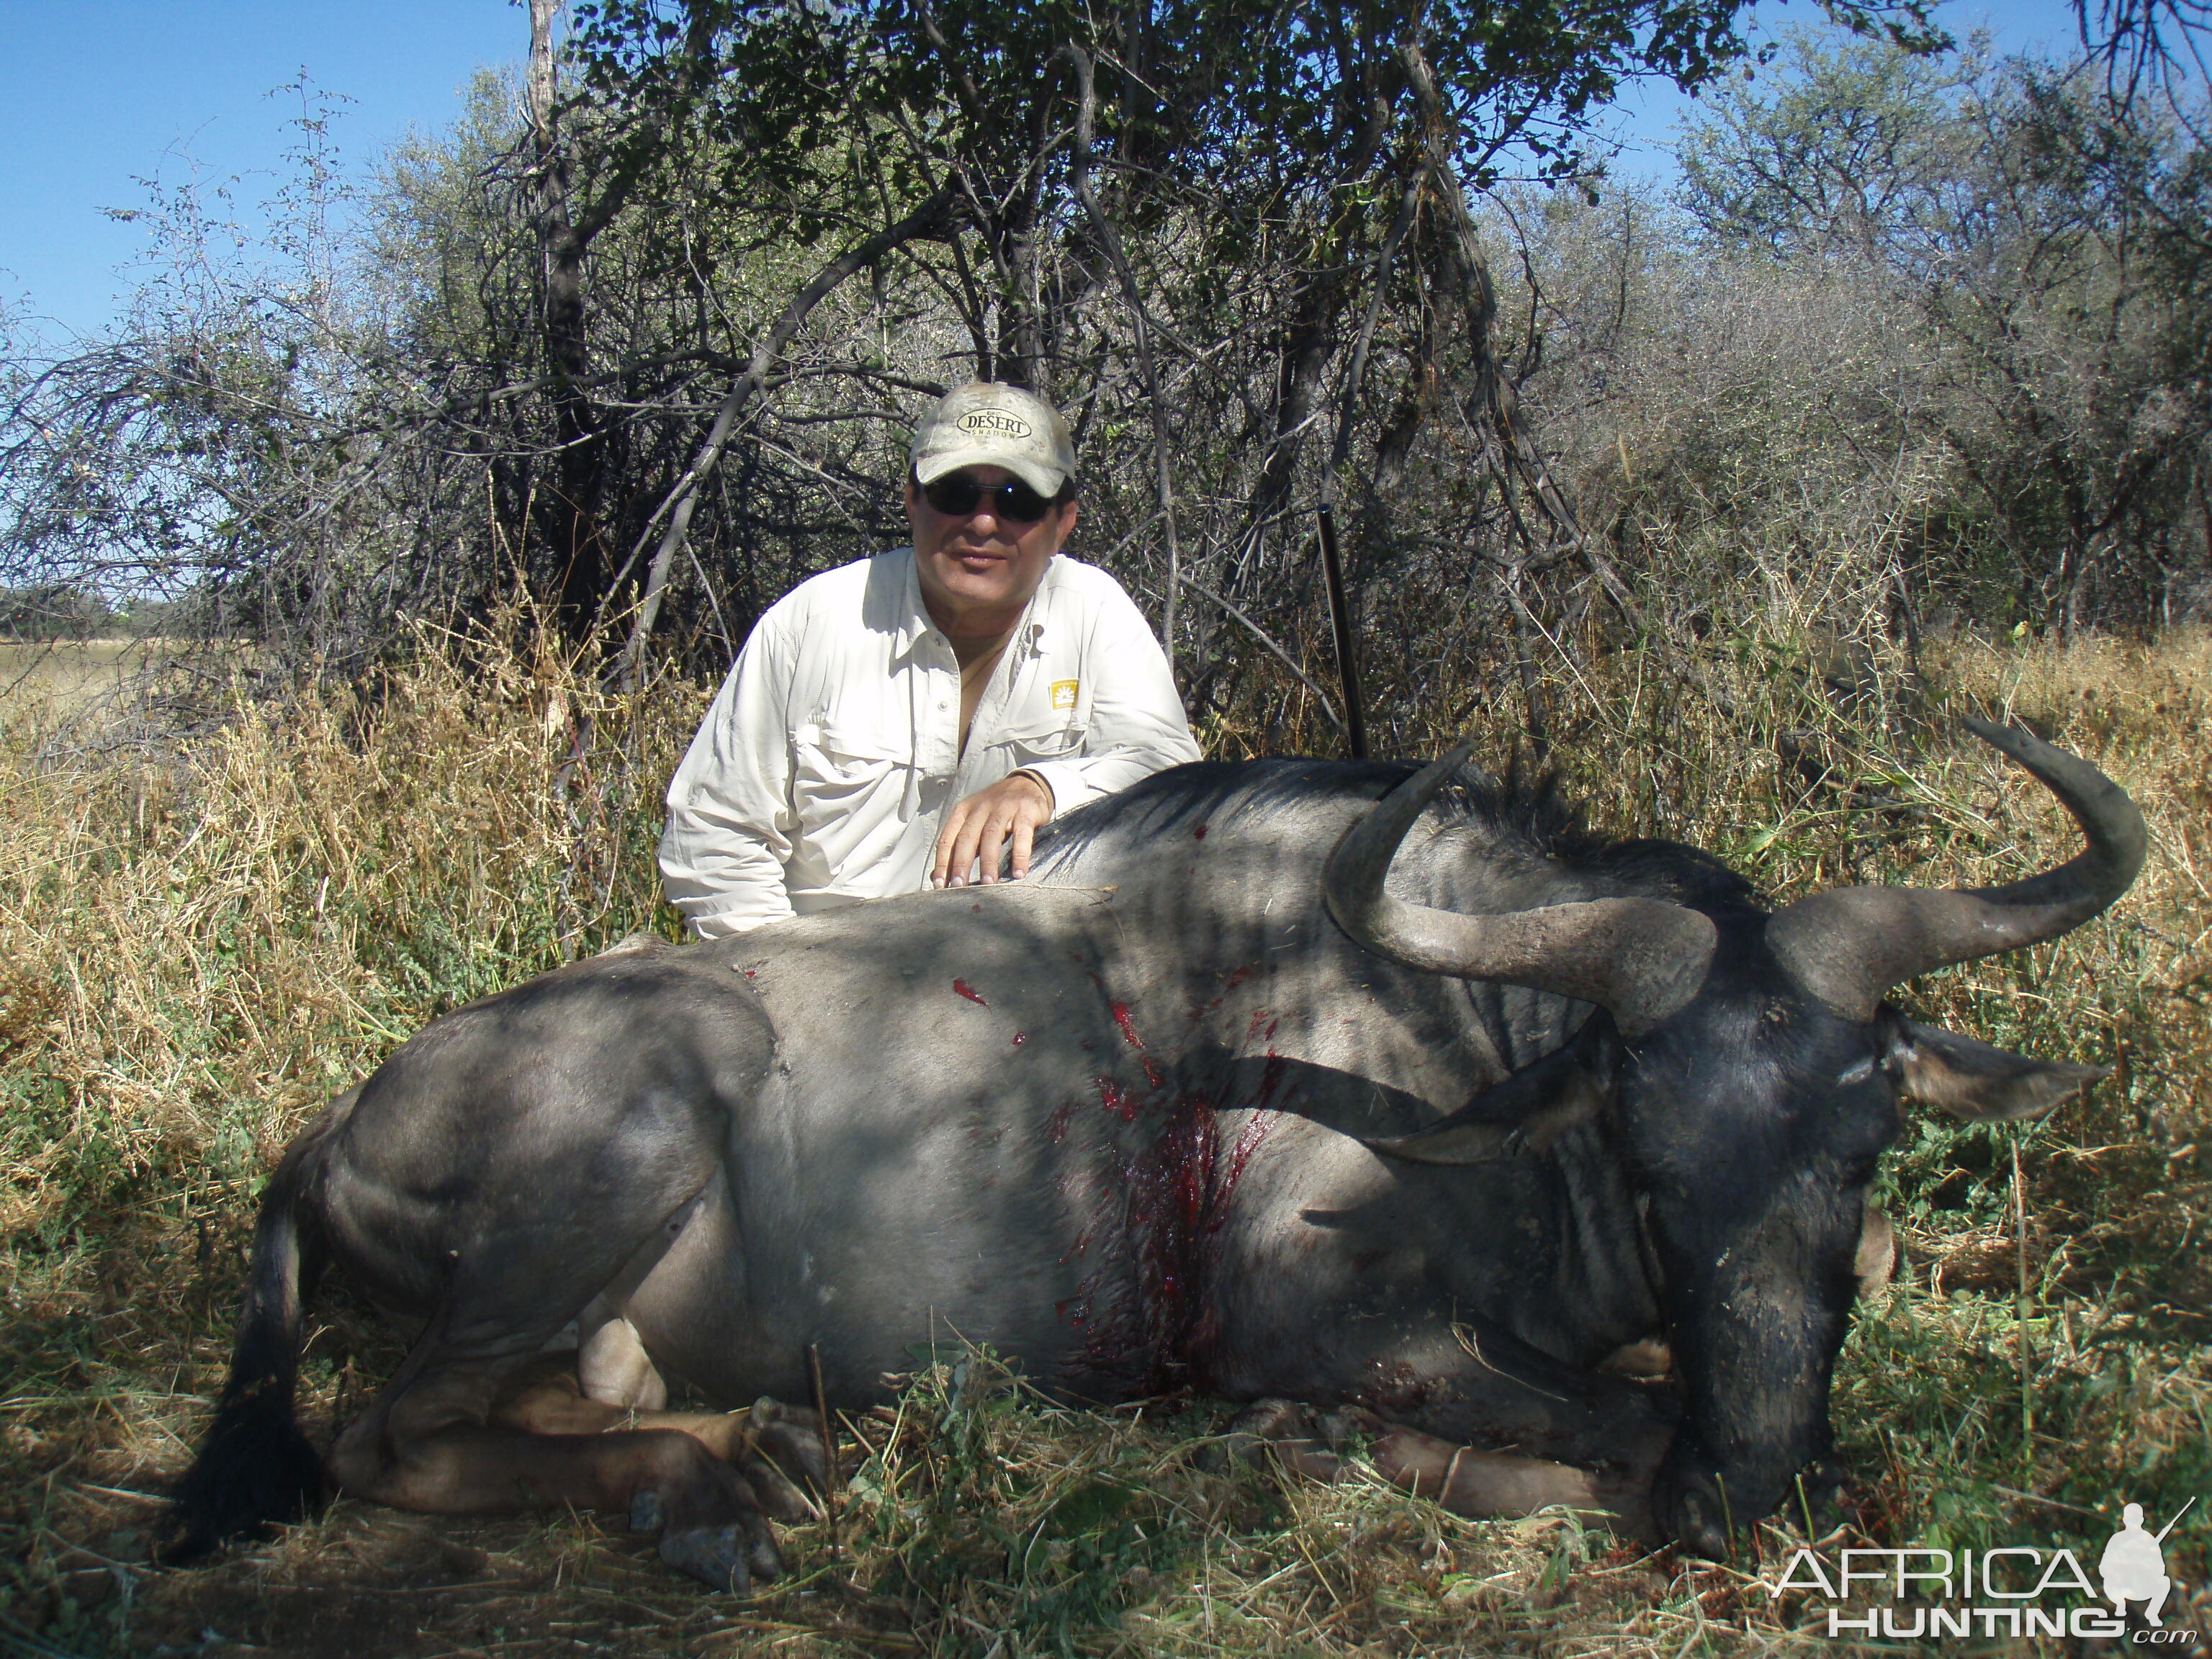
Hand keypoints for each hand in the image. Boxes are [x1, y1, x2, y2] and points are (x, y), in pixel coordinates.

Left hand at [932, 771, 1053, 887]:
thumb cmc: (996, 811)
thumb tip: (937, 876)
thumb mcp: (974, 822)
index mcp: (963, 811)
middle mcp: (980, 808)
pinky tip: (1019, 873)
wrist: (1027, 783)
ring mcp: (1003, 807)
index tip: (941, 884)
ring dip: (988, 861)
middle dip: (962, 863)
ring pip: (991, 836)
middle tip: (959, 886)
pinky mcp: (1025, 811)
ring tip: (988, 883)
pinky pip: (1021, 835)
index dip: (943, 862)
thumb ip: (959, 846)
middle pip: (967, 837)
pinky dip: (1020, 855)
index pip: (947, 839)